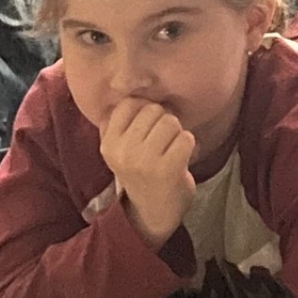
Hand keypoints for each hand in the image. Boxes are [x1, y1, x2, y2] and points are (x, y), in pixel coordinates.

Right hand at [99, 99, 195, 249]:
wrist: (152, 214)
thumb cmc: (141, 173)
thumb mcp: (120, 149)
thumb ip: (120, 122)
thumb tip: (127, 83)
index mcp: (108, 143)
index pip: (130, 103)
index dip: (145, 110)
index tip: (148, 127)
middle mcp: (122, 151)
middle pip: (154, 110)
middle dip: (164, 122)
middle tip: (162, 143)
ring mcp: (144, 161)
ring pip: (171, 122)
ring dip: (178, 134)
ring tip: (171, 151)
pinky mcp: (167, 169)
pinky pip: (187, 138)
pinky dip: (190, 146)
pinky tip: (181, 159)